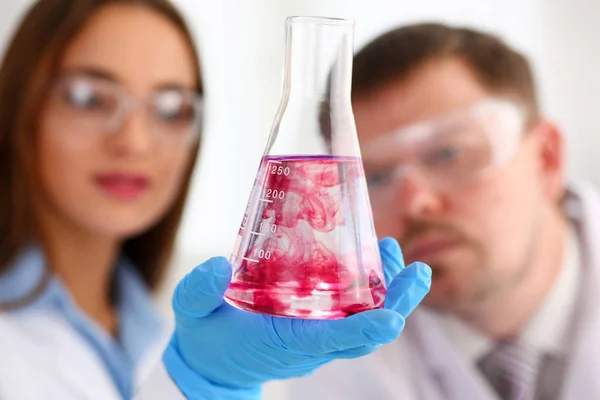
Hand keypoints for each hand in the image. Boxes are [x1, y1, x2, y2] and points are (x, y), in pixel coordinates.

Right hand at [163, 238, 430, 397]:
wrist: (214, 362)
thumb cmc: (206, 335)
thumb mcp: (191, 311)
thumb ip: (198, 289)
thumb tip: (219, 264)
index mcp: (284, 341)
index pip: (331, 339)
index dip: (364, 329)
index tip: (392, 318)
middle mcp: (311, 342)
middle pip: (365, 331)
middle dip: (396, 305)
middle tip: (416, 271)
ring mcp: (318, 334)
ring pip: (366, 322)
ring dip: (391, 295)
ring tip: (404, 258)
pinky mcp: (319, 325)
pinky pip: (355, 314)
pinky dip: (374, 292)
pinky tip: (379, 261)